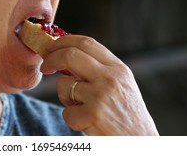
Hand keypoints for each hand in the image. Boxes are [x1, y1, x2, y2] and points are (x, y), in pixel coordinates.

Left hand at [41, 35, 158, 135]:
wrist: (142, 144)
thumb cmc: (127, 117)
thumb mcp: (120, 86)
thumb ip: (99, 70)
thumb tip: (65, 55)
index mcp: (118, 68)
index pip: (86, 42)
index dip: (63, 41)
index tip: (51, 47)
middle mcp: (110, 78)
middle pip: (70, 55)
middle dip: (51, 59)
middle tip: (45, 67)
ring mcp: (100, 96)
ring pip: (63, 85)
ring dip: (65, 98)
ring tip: (82, 108)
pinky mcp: (92, 115)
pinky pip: (67, 112)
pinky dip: (72, 119)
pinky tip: (88, 124)